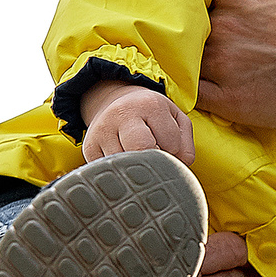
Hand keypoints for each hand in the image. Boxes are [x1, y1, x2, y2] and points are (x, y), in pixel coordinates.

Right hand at [80, 82, 194, 163]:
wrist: (116, 102)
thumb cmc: (153, 117)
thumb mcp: (176, 121)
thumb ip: (185, 145)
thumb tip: (176, 170)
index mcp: (150, 104)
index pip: (171, 143)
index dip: (174, 152)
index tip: (169, 148)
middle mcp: (122, 114)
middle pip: (141, 150)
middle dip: (152, 161)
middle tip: (153, 158)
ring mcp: (102, 131)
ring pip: (125, 166)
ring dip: (136, 170)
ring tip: (138, 158)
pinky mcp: (90, 148)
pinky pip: (110, 172)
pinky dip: (120, 173)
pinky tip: (124, 162)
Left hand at [195, 0, 275, 133]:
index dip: (216, 6)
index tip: (231, 15)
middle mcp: (224, 25)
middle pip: (196, 26)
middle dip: (207, 32)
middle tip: (226, 42)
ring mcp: (224, 65)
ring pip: (190, 59)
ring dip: (198, 61)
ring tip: (215, 66)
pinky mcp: (228, 101)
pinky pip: (193, 94)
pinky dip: (193, 90)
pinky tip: (204, 88)